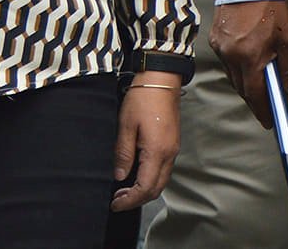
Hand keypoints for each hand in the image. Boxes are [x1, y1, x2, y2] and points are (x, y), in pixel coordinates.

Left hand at [111, 81, 181, 209]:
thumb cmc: (141, 100)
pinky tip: (135, 176)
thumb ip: (123, 152)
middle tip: (116, 201)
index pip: (145, 187)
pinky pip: (163, 170)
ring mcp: (172, 151)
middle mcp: (169, 155)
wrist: (161, 83)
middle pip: (156, 188)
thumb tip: (120, 175)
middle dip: (137, 199)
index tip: (115, 204)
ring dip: (143, 190)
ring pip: (161, 181)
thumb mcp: (125, 124)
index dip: (130, 199)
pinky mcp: (171, 145)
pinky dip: (149, 179)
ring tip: (123, 191)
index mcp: (157, 152)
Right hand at [211, 0, 287, 126]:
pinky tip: (247, 63)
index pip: (254, 93)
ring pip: (232, 75)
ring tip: (259, 82)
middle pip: (241, 88)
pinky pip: (226, 61)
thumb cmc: (269, 10)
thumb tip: (287, 87)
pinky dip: (237, 67)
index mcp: (250, 57)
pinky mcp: (215, 39)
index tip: (269, 122)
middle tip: (266, 106)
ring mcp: (220, 47)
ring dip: (245, 83)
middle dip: (254, 99)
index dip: (262, 110)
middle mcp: (231, 55)